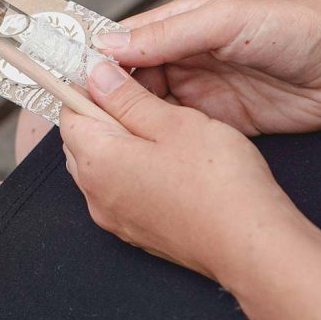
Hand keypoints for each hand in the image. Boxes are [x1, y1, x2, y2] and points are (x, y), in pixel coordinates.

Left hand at [61, 62, 320, 319]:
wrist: (251, 246)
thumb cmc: (219, 182)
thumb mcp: (174, 122)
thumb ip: (128, 98)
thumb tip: (96, 75)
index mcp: (97, 160)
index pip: (69, 111)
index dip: (90, 87)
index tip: (114, 73)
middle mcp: (95, 193)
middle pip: (82, 139)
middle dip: (103, 112)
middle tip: (143, 94)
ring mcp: (113, 216)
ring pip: (100, 164)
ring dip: (119, 141)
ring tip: (160, 126)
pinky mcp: (134, 231)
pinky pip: (118, 190)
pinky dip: (131, 169)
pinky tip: (167, 161)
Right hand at [92, 0, 320, 134]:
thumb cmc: (292, 28)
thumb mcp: (223, 22)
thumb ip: (167, 35)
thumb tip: (107, 45)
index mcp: (177, 25)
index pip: (120, 43)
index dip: (91, 62)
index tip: (63, 81)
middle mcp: (182, 57)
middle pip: (127, 81)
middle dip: (104, 98)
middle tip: (77, 122)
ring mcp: (200, 91)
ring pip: (148, 110)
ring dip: (128, 122)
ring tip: (101, 141)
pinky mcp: (219, 123)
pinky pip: (177, 133)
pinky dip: (158, 141)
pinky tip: (141, 153)